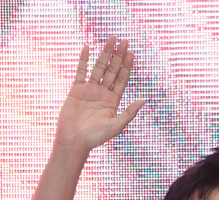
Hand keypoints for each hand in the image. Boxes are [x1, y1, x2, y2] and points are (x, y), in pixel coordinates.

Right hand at [54, 36, 144, 158]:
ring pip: (99, 67)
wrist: (74, 141)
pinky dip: (84, 59)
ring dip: (105, 53)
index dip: (127, 66)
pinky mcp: (76, 90)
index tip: (131, 52)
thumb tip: (144, 99)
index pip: (122, 79)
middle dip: (118, 55)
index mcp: (113, 101)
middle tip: (124, 40)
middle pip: (112, 70)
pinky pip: (81, 71)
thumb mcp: (116, 126)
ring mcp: (90, 90)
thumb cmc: (95, 138)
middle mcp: (103, 93)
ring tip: (111, 39)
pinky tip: (87, 47)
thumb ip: (130, 112)